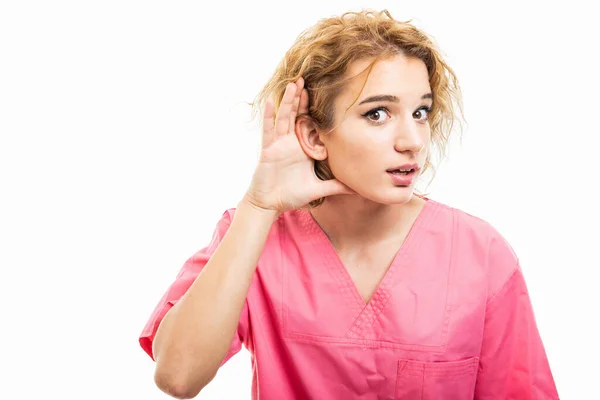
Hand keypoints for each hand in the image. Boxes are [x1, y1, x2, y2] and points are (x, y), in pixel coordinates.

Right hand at [243, 77, 354, 214]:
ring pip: (285, 117)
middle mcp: (291, 143)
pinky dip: (270, 115)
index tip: (325, 93)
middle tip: (308, 78)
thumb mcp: (319, 189)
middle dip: (302, 97)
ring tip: (294, 83)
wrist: (271, 204)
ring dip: (289, 101)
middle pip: (297, 115)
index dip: (316, 109)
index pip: (311, 124)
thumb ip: (337, 186)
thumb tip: (357, 188)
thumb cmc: (292, 195)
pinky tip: (272, 101)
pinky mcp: (268, 150)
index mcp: (303, 148)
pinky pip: (269, 130)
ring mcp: (279, 144)